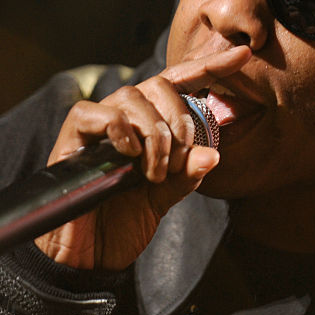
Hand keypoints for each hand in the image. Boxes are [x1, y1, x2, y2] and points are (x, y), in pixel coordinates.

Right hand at [34, 46, 251, 269]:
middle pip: (157, 86)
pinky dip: (118, 129)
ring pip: (130, 98)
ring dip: (154, 132)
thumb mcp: (163, 199)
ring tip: (155, 171)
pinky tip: (130, 154)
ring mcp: (96, 128)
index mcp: (148, 127)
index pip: (178, 83)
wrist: (86, 259)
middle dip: (179, 120)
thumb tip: (213, 155)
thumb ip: (186, 176)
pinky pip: (94, 113)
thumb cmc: (120, 225)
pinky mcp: (71, 140)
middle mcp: (122, 119)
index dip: (208, 66)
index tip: (243, 55)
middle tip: (179, 160)